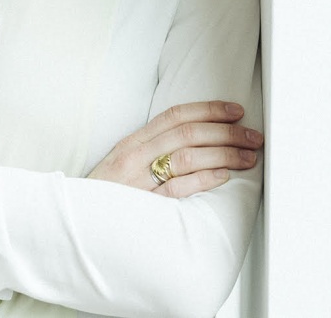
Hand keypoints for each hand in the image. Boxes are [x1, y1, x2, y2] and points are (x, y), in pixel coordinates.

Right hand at [87, 101, 261, 198]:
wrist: (77, 221)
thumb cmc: (104, 194)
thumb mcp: (123, 162)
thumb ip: (151, 149)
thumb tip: (193, 140)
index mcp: (133, 142)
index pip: (175, 115)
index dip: (208, 110)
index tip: (235, 110)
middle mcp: (136, 155)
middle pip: (188, 133)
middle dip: (226, 132)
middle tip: (253, 136)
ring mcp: (140, 180)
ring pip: (188, 156)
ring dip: (224, 154)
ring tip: (248, 157)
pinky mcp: (145, 205)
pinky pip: (179, 187)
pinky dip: (204, 179)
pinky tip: (224, 176)